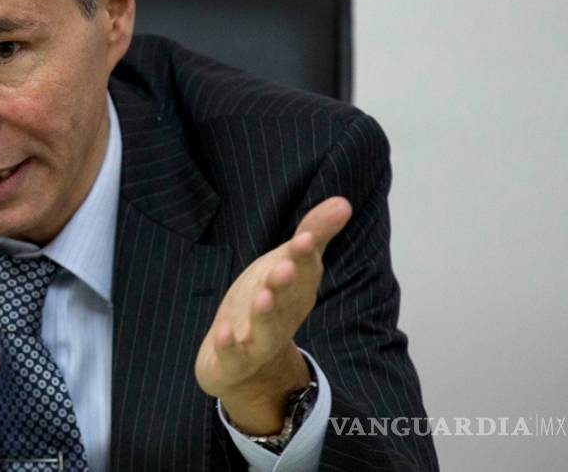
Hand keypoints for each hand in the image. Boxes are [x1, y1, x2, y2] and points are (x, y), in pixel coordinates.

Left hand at [195, 196, 351, 433]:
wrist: (245, 365)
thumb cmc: (268, 303)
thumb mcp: (286, 264)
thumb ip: (313, 235)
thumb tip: (343, 202)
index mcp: (296, 291)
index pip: (304, 271)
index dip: (304, 256)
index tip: (306, 237)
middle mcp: (281, 316)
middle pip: (286, 299)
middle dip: (286, 283)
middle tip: (285, 265)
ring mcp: (258, 341)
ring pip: (264, 329)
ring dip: (264, 314)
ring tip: (263, 297)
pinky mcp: (234, 361)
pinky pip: (232, 354)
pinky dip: (229, 345)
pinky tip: (223, 332)